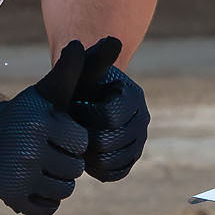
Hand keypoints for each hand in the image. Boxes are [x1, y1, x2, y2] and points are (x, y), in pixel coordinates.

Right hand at [0, 42, 92, 214]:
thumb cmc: (30, 114)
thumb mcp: (51, 91)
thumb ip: (74, 69)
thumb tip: (100, 40)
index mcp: (43, 124)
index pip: (82, 143)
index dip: (74, 139)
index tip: (58, 132)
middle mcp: (30, 151)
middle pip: (75, 169)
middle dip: (67, 160)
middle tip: (49, 150)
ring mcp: (19, 176)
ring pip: (64, 189)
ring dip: (58, 180)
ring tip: (43, 164)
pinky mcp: (13, 198)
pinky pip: (47, 207)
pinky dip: (44, 198)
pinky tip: (34, 181)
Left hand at [67, 38, 149, 181]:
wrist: (79, 103)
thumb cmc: (77, 86)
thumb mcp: (83, 71)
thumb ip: (95, 58)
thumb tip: (114, 40)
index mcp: (133, 97)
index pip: (110, 116)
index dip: (86, 115)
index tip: (74, 107)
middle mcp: (142, 120)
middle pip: (111, 141)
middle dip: (86, 136)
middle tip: (71, 129)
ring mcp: (138, 142)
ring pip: (114, 159)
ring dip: (90, 154)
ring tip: (75, 142)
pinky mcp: (130, 159)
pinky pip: (116, 173)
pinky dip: (98, 168)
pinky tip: (84, 156)